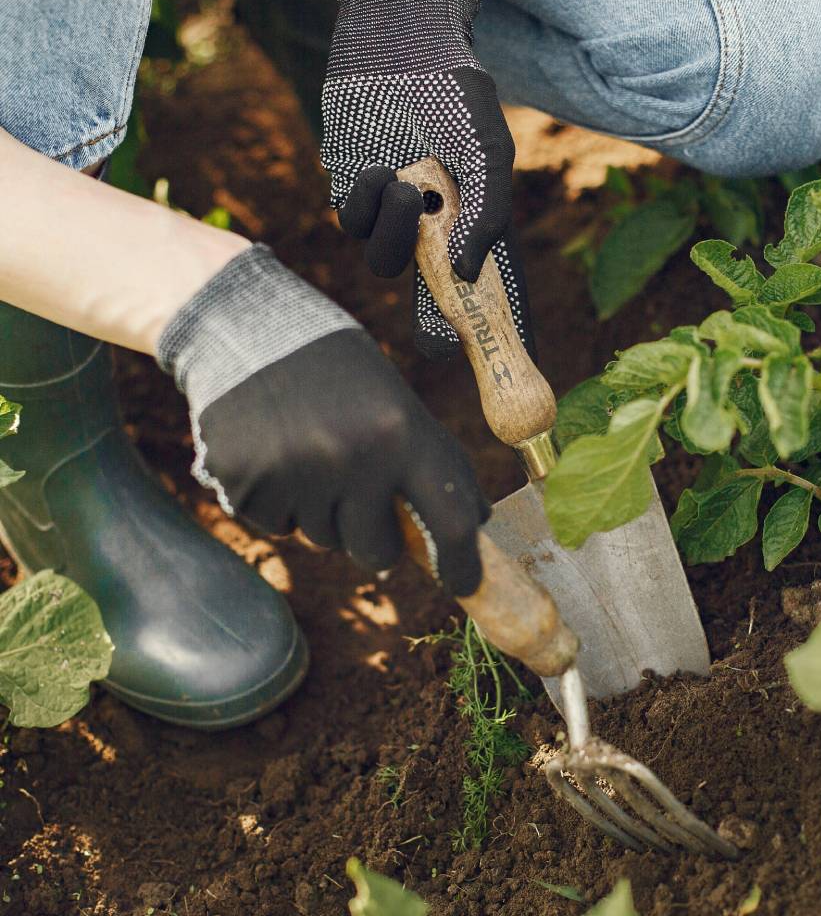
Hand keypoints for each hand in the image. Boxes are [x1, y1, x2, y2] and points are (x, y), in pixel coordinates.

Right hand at [157, 245, 489, 595]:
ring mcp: (296, 475)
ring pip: (324, 542)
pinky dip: (281, 504)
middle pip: (380, 554)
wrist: (247, 330)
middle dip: (378, 542)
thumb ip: (438, 463)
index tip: (464, 584)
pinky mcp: (246, 485)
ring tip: (309, 453)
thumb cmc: (339, 374)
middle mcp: (352, 458)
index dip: (462, 564)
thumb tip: (478, 523)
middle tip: (361, 500)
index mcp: (402, 433)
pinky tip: (275, 455)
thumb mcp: (399, 403)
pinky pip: (278, 528)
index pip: (451, 521)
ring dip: (324, 514)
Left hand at [320, 0, 534, 362]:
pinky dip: (366, 203)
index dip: (491, 332)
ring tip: (406, 183)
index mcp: (474, 227)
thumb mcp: (490, 156)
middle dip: (432, 326)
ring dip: (395, 232)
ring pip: (385, 263)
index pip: (486, 291)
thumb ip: (488, 216)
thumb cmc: (455, 95)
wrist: (399, 42)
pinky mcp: (353, 196)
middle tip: (437, 340)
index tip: (499, 368)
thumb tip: (465, 275)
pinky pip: (352, 226)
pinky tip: (380, 168)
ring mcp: (392, 219)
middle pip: (431, 300)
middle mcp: (433, 231)